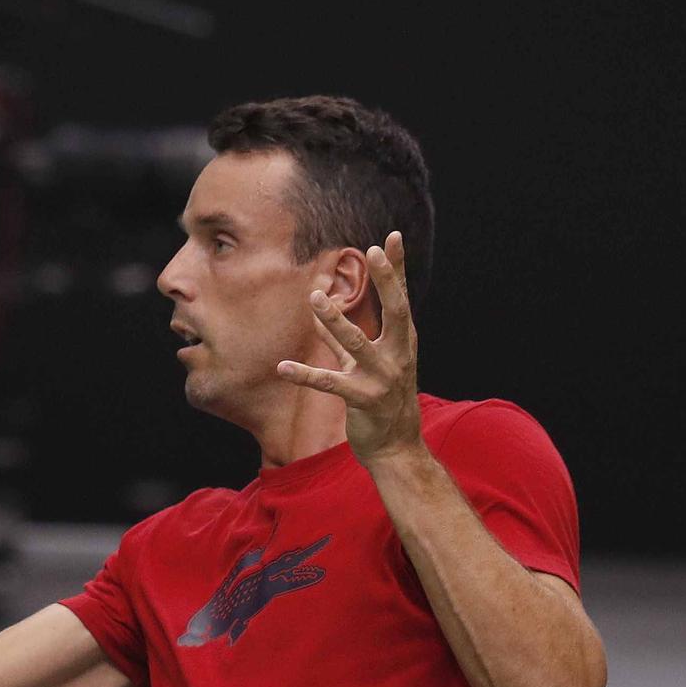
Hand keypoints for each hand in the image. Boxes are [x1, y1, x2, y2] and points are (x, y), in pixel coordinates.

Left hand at [277, 231, 422, 465]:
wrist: (396, 448)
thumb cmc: (383, 401)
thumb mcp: (366, 365)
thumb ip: (342, 340)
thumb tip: (322, 310)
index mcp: (402, 343)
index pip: (400, 299)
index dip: (396, 269)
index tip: (391, 238)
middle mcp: (398, 356)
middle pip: (395, 311)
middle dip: (386, 281)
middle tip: (372, 252)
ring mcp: (383, 378)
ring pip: (357, 342)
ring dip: (334, 320)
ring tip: (315, 298)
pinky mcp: (363, 400)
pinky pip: (330, 384)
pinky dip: (305, 375)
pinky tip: (283, 367)